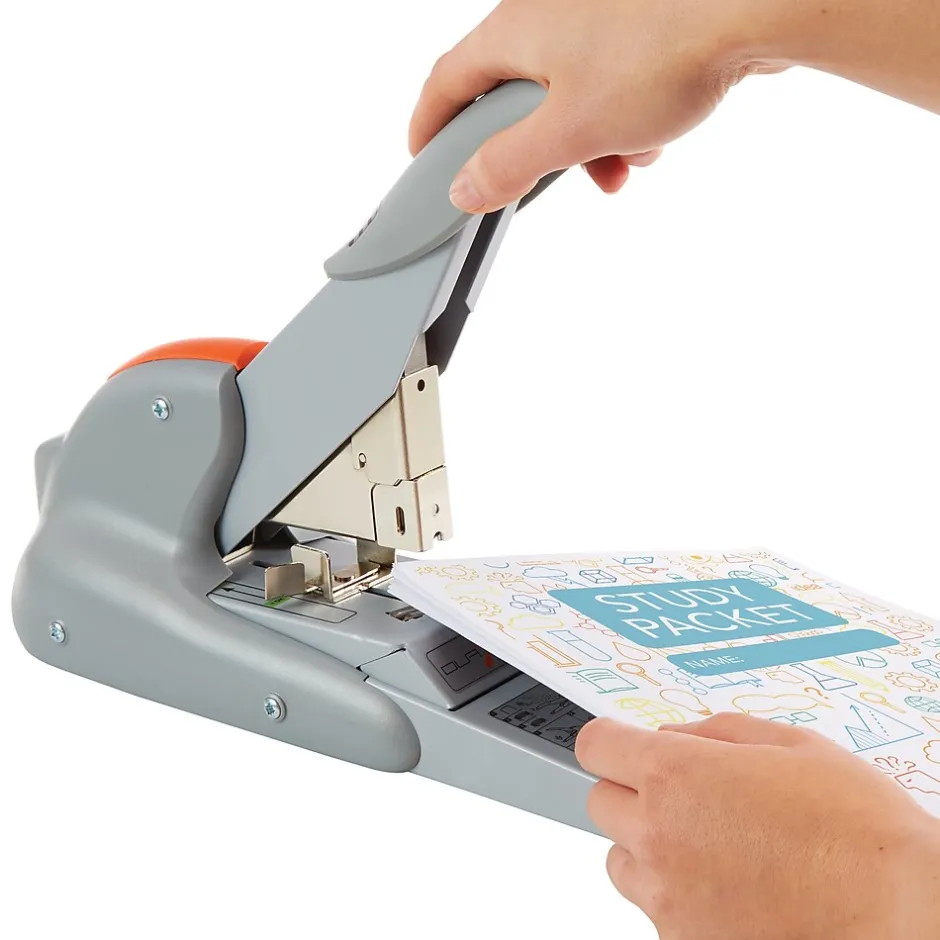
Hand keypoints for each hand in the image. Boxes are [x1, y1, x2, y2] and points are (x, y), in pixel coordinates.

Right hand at [409, 0, 777, 212]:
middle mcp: (545, 12)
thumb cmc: (660, 56)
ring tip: (619, 166)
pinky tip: (648, 139)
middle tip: (544, 185)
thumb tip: (465, 188)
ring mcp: (592, 16)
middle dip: (533, 150)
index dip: (429, 126)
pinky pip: (607, 84)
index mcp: (513, 30)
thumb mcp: (568, 131)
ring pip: (566, 96)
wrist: (752, 10)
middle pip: (511, 96)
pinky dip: (618, 119)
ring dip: (585, 143)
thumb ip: (508, 165)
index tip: (425, 160)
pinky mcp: (634, 25)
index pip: (446, 82)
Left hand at [576, 713, 939, 939]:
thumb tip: (673, 735)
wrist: (902, 920)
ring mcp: (668, 897)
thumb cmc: (859, 832)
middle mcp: (659, 835)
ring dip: (647, 846)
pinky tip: (730, 887)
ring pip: (620, 860)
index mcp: (677, 775)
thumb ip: (717, 732)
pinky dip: (677, 895)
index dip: (610, 740)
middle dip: (632, 791)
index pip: (595, 745)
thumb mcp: (794, 746)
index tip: (624, 745)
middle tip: (682, 795)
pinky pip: (655, 909)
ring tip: (709, 846)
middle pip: (600, 801)